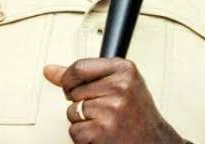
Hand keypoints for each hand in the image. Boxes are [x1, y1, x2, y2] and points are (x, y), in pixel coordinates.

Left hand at [44, 58, 183, 143]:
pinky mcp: (102, 130)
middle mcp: (120, 87)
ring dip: (83, 120)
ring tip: (105, 121)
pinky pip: (75, 130)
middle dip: (81, 102)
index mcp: (124, 69)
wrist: (153, 141)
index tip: (70, 86)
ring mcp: (111, 109)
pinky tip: (102, 133)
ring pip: (73, 111)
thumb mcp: (118, 83)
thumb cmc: (136, 113)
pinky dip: (84, 136)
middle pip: (74, 91)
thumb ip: (84, 75)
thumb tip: (50, 70)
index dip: (68, 80)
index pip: (79, 67)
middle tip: (103, 109)